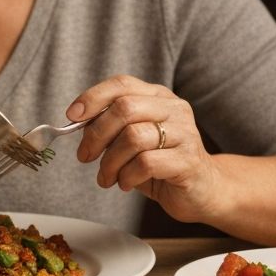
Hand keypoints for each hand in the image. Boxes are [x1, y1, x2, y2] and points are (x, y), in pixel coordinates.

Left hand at [67, 75, 219, 223]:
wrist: (203, 190)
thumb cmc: (161, 163)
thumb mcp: (133, 139)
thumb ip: (111, 126)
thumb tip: (77, 122)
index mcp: (158, 97)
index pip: (122, 84)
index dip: (93, 97)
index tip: (72, 116)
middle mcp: (174, 109)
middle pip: (124, 108)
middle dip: (96, 134)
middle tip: (85, 156)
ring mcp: (185, 133)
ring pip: (133, 137)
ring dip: (110, 162)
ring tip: (107, 177)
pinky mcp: (188, 161)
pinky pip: (146, 163)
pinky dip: (127, 176)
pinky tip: (126, 183)